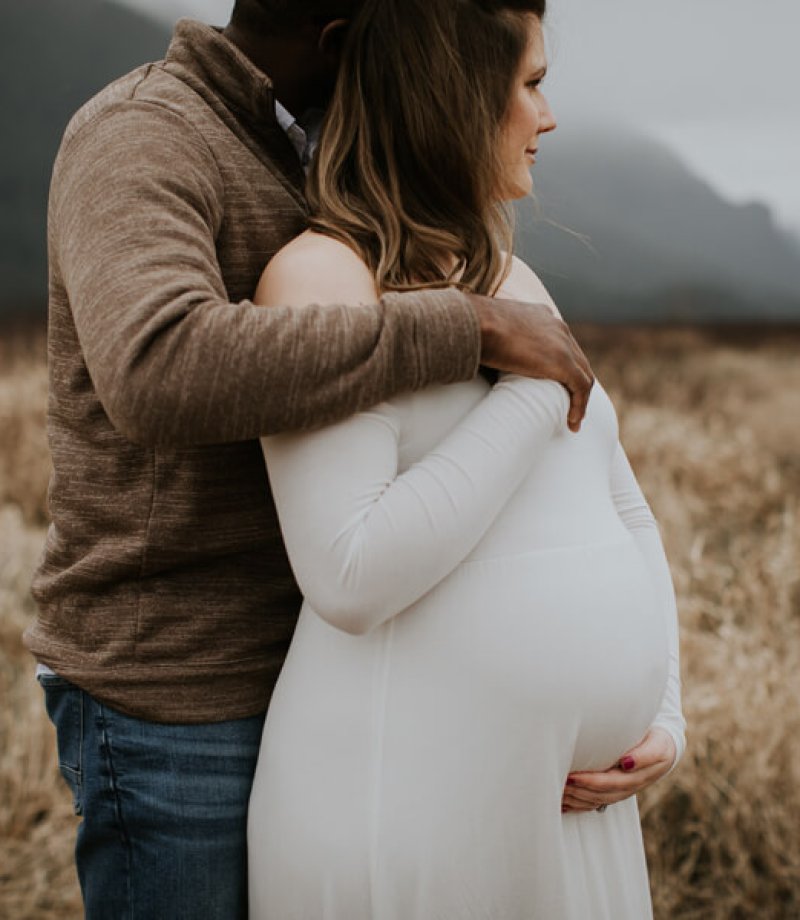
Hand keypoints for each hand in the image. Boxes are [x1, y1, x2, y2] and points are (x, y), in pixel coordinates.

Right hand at [469, 295, 593, 432]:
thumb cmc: (471, 326)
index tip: (555, 382)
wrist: (475, 322)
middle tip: (570, 405)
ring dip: (580, 398)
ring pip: (583, 373)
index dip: (561, 363)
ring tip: (572, 419)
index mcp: (539, 315)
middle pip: (576, 357)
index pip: (559, 340)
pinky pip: (581, 387)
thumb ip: (490, 339)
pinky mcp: (562, 361)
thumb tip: (474, 355)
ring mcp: (562, 343)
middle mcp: (556, 326)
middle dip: (575, 382)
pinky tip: (572, 423)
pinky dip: (579, 406)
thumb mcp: (486, 328)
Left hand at [561, 727, 676, 813]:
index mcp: (637, 777)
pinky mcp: (616, 791)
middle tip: (557, 784)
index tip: (571, 777)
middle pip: (599, 795)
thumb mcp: (657, 746)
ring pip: (596, 801)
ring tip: (556, 793)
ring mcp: (622, 791)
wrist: (664, 748)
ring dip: (576, 800)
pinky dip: (580, 805)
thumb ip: (644, 755)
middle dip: (577, 792)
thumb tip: (626, 763)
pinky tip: (564, 805)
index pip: (609, 782)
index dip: (590, 782)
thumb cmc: (657, 742)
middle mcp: (628, 787)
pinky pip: (596, 802)